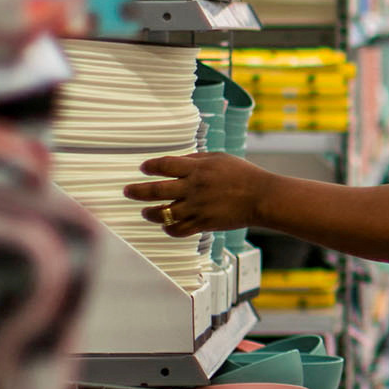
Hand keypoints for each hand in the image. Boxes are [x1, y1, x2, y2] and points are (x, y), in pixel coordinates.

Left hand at [127, 152, 270, 236]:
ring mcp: (197, 207)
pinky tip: (166, 225)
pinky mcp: (204, 223)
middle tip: (127, 191)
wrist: (261, 197)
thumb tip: (177, 162)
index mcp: (197, 169)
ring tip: (145, 212)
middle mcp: (194, 188)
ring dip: (150, 213)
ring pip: (164, 213)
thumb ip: (196, 159)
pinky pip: (179, 230)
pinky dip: (169, 228)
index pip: (165, 165)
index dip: (150, 166)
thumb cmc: (243, 174)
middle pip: (157, 190)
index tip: (143, 168)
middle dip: (138, 191)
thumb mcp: (219, 158)